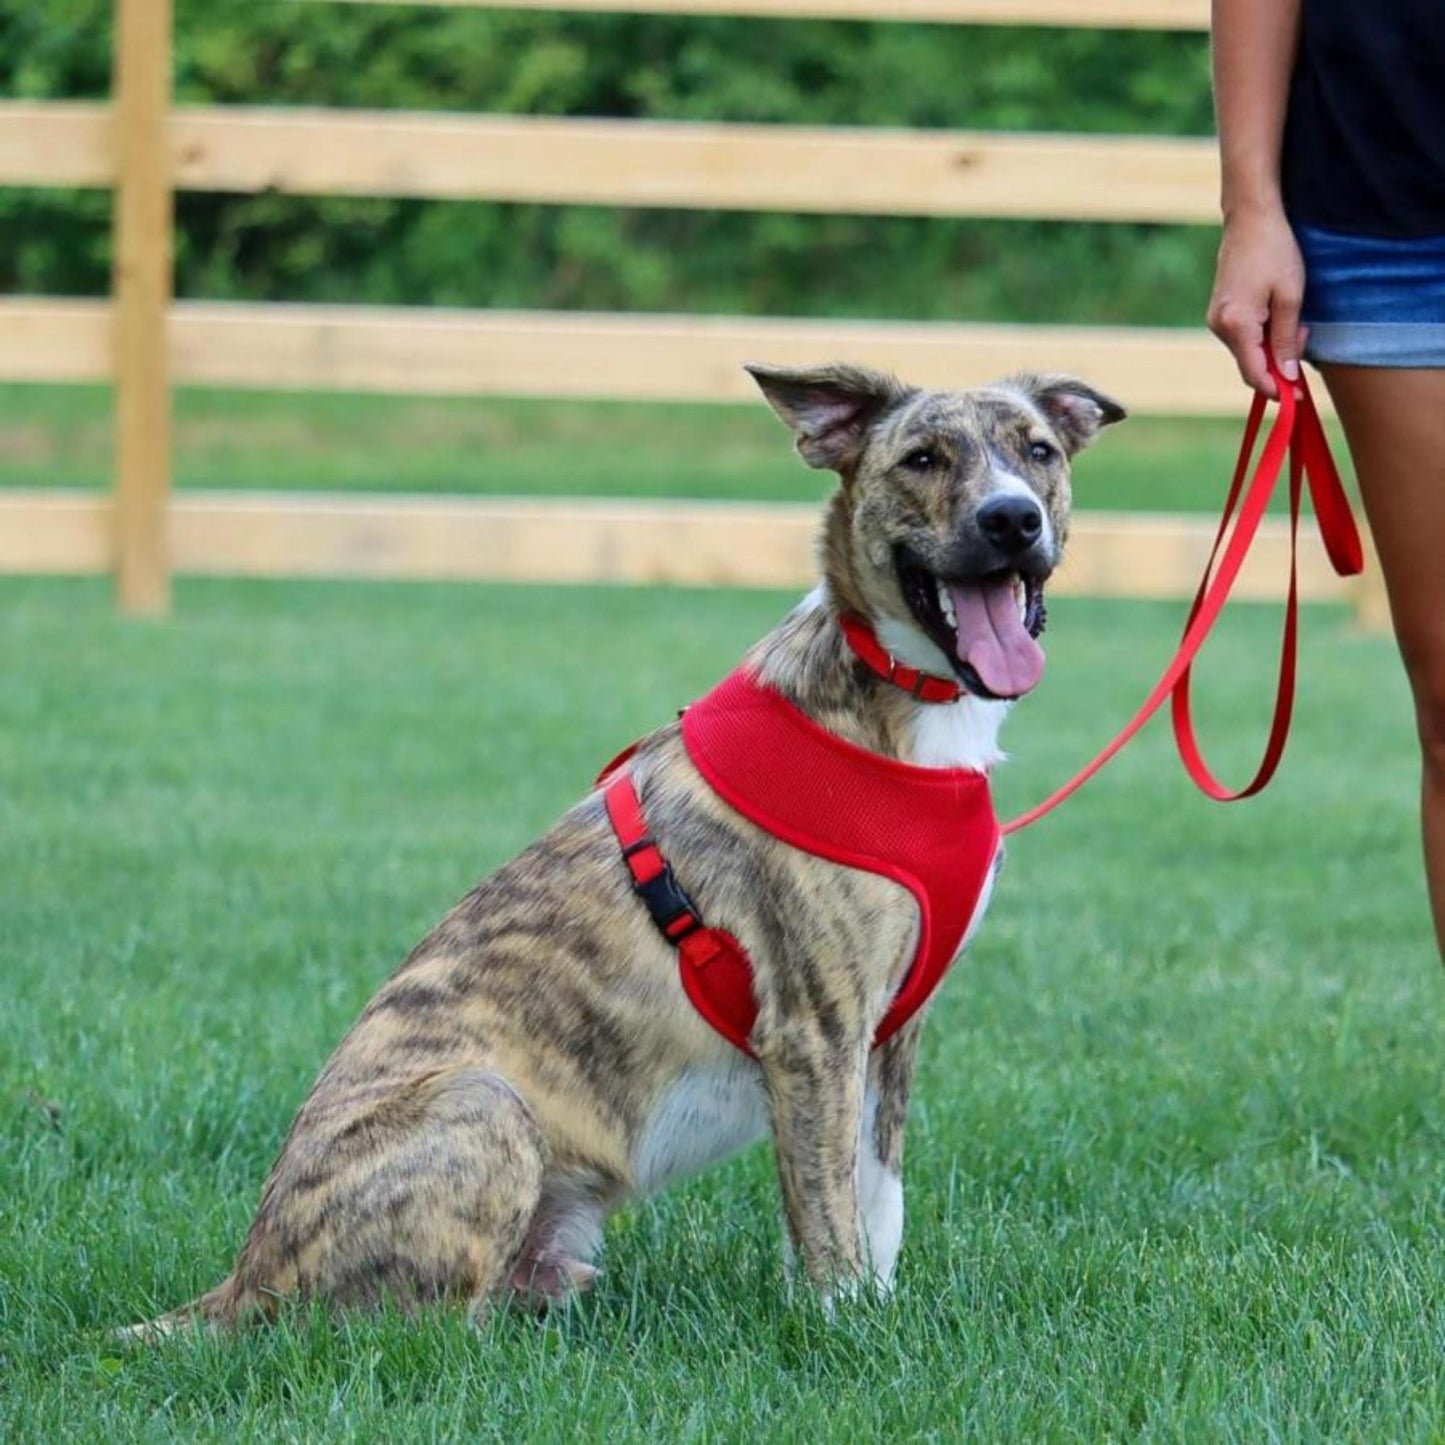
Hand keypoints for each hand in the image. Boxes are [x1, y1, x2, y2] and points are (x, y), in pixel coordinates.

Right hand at [1206, 205, 1307, 399]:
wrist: (1250, 218)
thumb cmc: (1275, 251)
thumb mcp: (1291, 297)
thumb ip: (1287, 340)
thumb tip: (1287, 377)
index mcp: (1236, 325)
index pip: (1254, 374)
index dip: (1277, 389)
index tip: (1298, 397)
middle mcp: (1219, 326)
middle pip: (1250, 365)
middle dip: (1279, 363)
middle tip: (1305, 334)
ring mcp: (1216, 319)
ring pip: (1247, 351)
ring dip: (1272, 346)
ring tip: (1295, 318)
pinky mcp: (1220, 312)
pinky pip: (1242, 337)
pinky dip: (1262, 335)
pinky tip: (1278, 314)